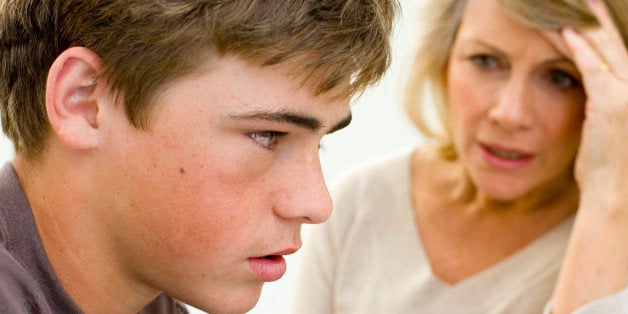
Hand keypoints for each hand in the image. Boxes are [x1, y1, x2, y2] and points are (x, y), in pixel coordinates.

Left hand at [544, 0, 627, 202]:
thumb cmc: (610, 176)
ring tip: (575, 4)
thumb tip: (589, 103)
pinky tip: (565, 31)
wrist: (616, 200)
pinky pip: (593, 66)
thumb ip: (601, 114)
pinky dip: (579, 48)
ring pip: (606, 50)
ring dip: (587, 26)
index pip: (620, 57)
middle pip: (618, 46)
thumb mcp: (606, 139)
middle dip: (600, 21)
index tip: (587, 20)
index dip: (605, 36)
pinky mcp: (613, 104)